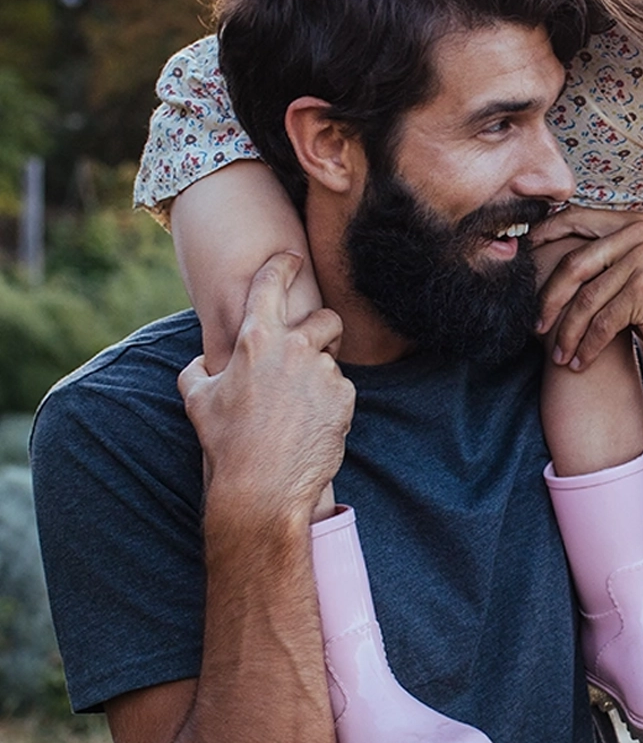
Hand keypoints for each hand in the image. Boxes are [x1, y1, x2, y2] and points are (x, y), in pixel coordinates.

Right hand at [178, 254, 351, 522]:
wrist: (264, 485)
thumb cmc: (226, 442)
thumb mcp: (197, 400)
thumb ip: (196, 372)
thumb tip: (200, 362)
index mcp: (256, 340)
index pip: (272, 285)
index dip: (282, 266)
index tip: (291, 257)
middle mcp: (296, 348)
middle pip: (326, 318)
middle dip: (322, 328)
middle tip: (310, 349)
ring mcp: (325, 372)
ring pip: (331, 361)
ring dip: (318, 376)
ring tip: (296, 408)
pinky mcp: (345, 397)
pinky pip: (340, 390)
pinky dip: (329, 402)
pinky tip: (309, 425)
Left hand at [531, 211, 642, 391]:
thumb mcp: (636, 272)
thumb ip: (604, 257)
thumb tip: (545, 250)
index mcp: (633, 222)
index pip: (574, 219)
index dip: (542, 238)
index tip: (521, 261)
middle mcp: (640, 235)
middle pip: (573, 264)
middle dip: (549, 300)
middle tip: (536, 326)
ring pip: (585, 300)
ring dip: (567, 334)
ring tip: (559, 355)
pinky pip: (601, 322)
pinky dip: (586, 347)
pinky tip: (579, 362)